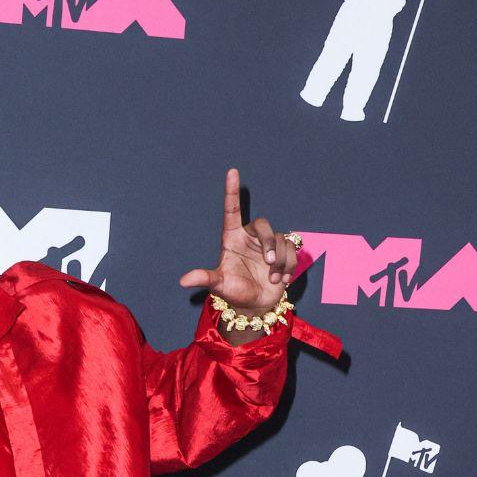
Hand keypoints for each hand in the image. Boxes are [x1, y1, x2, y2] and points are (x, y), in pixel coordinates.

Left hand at [179, 169, 296, 313]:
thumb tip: (183, 281)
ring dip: (279, 261)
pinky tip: (280, 280)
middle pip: (264, 225)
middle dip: (269, 243)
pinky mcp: (283, 253)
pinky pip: (292, 251)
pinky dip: (289, 267)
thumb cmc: (234, 291)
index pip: (231, 210)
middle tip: (268, 263)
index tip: (232, 171)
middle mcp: (250, 237)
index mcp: (232, 238)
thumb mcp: (219, 285)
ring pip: (281, 240)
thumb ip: (205, 279)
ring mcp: (268, 245)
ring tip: (272, 278)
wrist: (256, 305)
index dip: (231, 191)